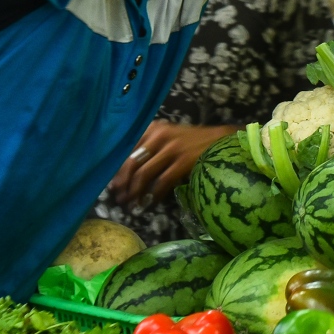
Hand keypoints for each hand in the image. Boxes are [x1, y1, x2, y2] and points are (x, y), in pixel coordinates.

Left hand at [110, 121, 236, 207]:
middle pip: (131, 163)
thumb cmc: (191, 142)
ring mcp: (171, 148)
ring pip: (144, 174)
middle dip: (123, 184)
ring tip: (132, 204)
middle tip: (120, 199)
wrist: (220, 140)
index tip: (113, 185)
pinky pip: (162, 181)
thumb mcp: (168, 137)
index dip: (116, 170)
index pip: (126, 150)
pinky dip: (154, 195)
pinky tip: (151, 202)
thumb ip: (149, 148)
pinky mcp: (183, 161)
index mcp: (152, 129)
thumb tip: (127, 172)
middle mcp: (159, 135)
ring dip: (135, 192)